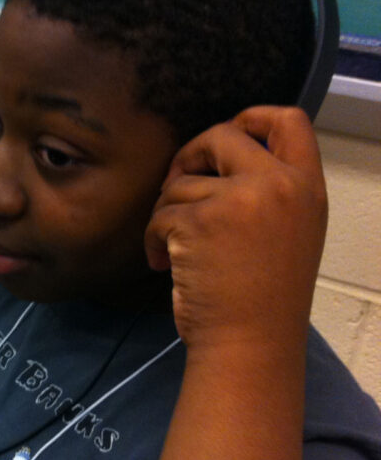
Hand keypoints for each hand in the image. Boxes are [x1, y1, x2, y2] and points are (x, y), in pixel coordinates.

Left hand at [144, 106, 327, 352]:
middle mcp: (278, 186)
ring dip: (167, 212)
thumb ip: (270, 190)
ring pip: (181, 182)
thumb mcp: (290, 231)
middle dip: (190, 155)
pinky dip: (152, 238)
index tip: (228, 134)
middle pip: (222, 133)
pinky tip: (162, 263)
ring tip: (175, 247)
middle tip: (179, 185)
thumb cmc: (264, 296)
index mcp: (307, 187)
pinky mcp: (198, 221)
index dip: (251, 117)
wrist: (250, 342)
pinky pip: (159, 213)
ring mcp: (238, 200)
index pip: (290, 121)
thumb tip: (219, 157)